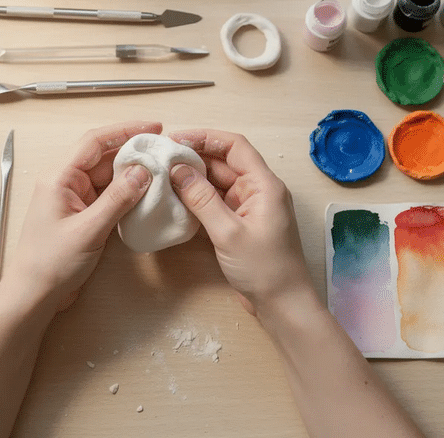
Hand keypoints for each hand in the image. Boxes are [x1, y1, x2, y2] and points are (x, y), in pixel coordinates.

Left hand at [9, 121, 158, 308]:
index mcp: (60, 177)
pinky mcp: (83, 215)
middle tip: (165, 151)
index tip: (154, 128)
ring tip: (163, 171)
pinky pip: (109, 195)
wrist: (34, 295)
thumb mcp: (89, 229)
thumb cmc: (51, 263)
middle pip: (104, 157)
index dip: (125, 130)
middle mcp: (67, 182)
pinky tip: (148, 194)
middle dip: (134, 152)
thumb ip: (118, 199)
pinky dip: (128, 193)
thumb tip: (144, 172)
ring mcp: (75, 199)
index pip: (95, 141)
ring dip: (133, 174)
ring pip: (109, 177)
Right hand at [167, 129, 311, 314]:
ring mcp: (248, 208)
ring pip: (217, 184)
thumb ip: (201, 199)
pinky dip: (197, 200)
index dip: (205, 138)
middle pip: (223, 163)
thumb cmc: (264, 268)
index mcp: (264, 185)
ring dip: (192, 180)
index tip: (175, 140)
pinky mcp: (239, 225)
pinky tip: (175, 201)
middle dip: (193, 158)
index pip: (234, 146)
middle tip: (160, 158)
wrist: (283, 305)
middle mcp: (257, 191)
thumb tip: (176, 169)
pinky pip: (216, 203)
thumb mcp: (228, 232)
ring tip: (162, 176)